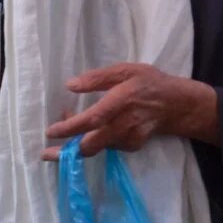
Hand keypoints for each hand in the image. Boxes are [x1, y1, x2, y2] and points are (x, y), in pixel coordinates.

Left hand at [42, 63, 218, 159]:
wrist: (176, 104)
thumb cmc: (148, 82)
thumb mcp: (125, 70)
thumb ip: (97, 78)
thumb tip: (70, 85)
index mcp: (121, 101)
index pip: (92, 119)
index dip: (70, 127)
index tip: (50, 131)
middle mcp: (125, 124)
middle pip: (91, 144)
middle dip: (67, 151)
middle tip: (45, 152)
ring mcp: (130, 138)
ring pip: (97, 148)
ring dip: (77, 144)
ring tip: (65, 132)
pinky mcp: (132, 146)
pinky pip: (107, 147)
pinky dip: (94, 142)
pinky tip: (86, 132)